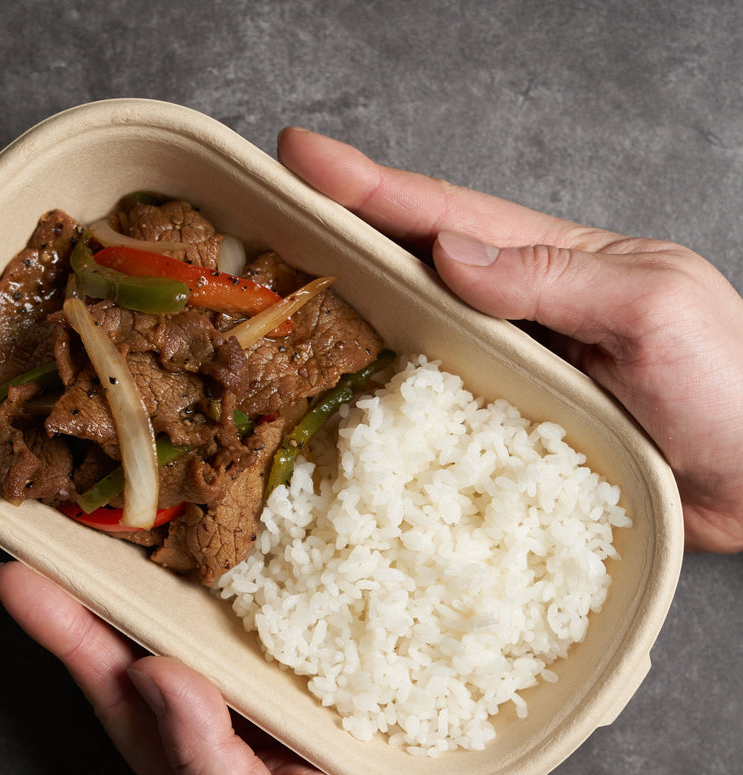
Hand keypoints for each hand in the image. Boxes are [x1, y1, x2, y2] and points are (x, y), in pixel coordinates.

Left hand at [0, 561, 549, 774]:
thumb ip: (206, 769)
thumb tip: (149, 675)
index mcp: (197, 757)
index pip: (114, 683)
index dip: (63, 628)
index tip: (17, 573)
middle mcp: (232, 708)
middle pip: (159, 628)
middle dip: (116, 573)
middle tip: (78, 509)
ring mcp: (285, 681)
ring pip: (226, 607)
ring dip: (192, 556)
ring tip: (161, 498)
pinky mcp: (340, 660)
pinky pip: (299, 603)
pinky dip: (280, 563)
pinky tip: (275, 522)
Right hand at [277, 127, 742, 552]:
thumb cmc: (733, 386)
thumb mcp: (655, 311)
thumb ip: (558, 278)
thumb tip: (450, 251)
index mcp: (554, 263)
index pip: (446, 215)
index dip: (370, 186)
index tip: (301, 155)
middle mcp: (517, 312)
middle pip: (411, 266)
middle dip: (339, 234)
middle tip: (266, 214)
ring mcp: (507, 371)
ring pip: (412, 336)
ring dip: (349, 315)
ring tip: (282, 295)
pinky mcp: (505, 430)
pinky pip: (432, 408)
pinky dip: (384, 400)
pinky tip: (343, 402)